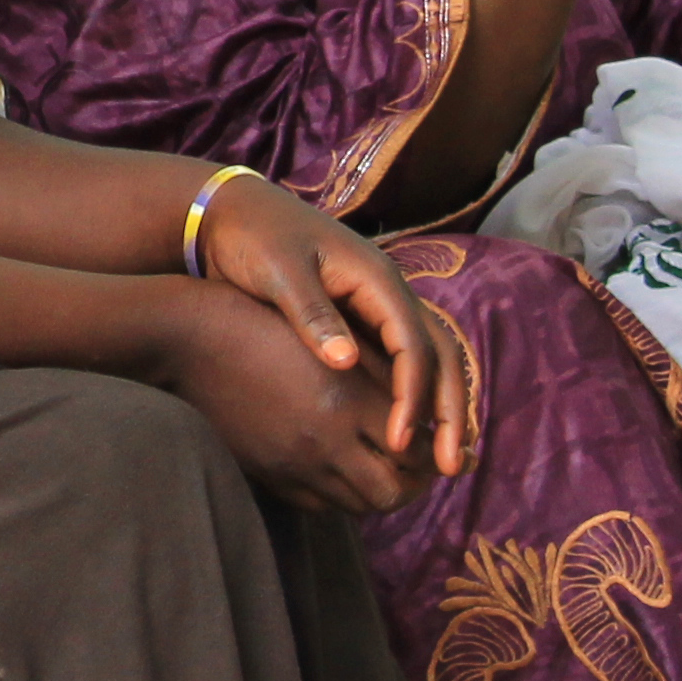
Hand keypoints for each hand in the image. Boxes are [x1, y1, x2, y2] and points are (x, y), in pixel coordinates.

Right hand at [154, 283, 436, 515]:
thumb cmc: (265, 321)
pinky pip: (321, 505)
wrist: (191, 341)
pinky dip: (342, 495)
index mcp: (349, 399)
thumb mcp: (334, 338)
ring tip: (387, 469)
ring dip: (380, 491)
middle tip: (422, 468)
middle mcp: (326, 441)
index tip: (449, 448)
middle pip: (392, 492)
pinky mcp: (269, 474)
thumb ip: (384, 371)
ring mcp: (294, 464)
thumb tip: (431, 406)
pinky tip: (345, 471)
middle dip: (416, 484)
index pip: (418, 451)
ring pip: (358, 505)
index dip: (440, 454)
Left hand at [196, 175, 477, 479]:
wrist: (231, 214)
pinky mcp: (360, 321)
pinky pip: (401, 362)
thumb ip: (312, 314)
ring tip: (445, 460)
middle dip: (451, 410)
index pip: (414, 345)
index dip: (412, 396)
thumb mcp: (279, 272)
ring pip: (428, 360)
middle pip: (440, 355)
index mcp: (376, 277)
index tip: (399, 442)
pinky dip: (414, 397)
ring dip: (441, 407)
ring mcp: (378, 307)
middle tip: (450, 466)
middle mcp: (388, 293)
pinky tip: (409, 433)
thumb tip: (346, 363)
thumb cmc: (254, 238)